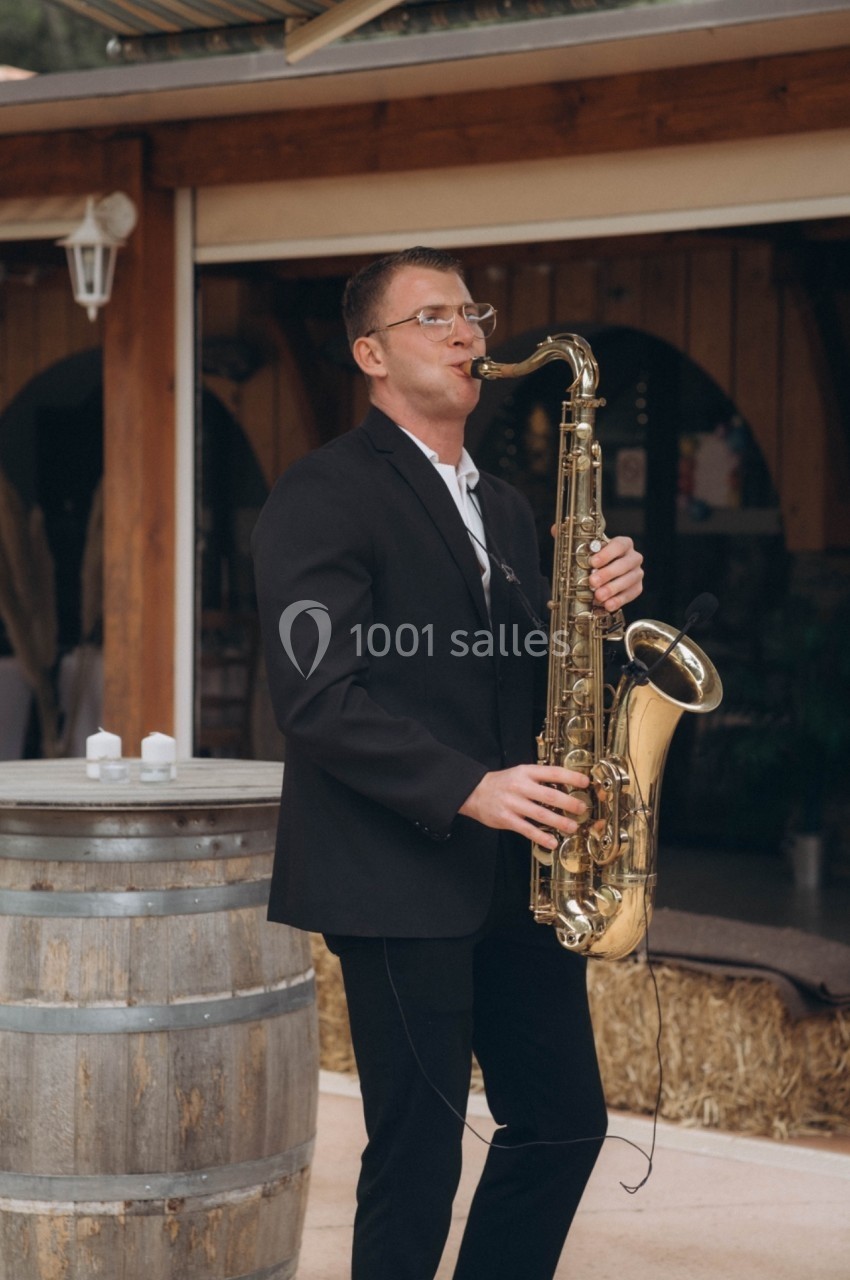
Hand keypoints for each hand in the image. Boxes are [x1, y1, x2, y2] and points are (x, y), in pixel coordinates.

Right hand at [458, 764, 588, 848]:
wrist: (473, 792)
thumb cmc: (502, 783)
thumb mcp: (520, 773)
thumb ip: (539, 779)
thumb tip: (566, 787)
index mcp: (526, 772)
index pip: (552, 772)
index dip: (570, 777)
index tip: (585, 782)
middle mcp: (520, 786)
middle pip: (549, 795)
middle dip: (568, 803)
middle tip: (582, 809)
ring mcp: (512, 803)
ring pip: (540, 813)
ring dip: (559, 822)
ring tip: (572, 827)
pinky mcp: (506, 819)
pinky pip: (527, 829)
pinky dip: (541, 836)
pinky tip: (552, 842)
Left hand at [589, 535, 642, 611]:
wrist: (606, 574)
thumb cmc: (598, 562)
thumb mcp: (594, 555)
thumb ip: (590, 558)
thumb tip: (580, 567)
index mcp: (624, 544)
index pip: (619, 545)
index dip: (606, 554)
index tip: (593, 562)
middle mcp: (634, 557)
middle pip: (624, 564)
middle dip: (607, 574)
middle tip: (593, 581)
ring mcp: (637, 573)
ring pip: (629, 580)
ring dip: (612, 589)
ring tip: (598, 596)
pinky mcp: (637, 587)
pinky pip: (630, 594)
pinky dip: (618, 600)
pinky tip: (608, 605)